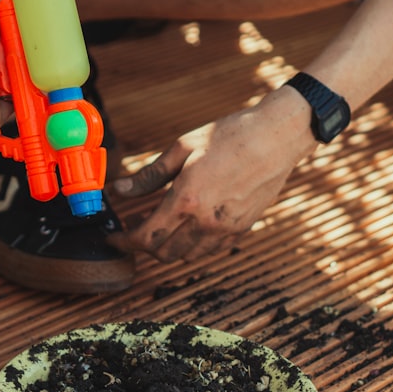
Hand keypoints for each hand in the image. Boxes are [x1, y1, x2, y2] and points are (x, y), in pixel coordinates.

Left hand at [107, 88, 315, 262]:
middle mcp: (206, 222)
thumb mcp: (182, 148)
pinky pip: (210, 250)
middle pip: (164, 253)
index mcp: (186, 199)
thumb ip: (149, 175)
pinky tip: (188, 226)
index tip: (114, 238)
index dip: (124, 242)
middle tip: (135, 229)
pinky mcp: (241, 229)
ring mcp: (226, 229)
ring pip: (187, 256)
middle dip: (143, 246)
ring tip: (160, 227)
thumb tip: (119, 189)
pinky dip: (192, 246)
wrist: (278, 137)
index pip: (146, 237)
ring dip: (168, 248)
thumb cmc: (231, 135)